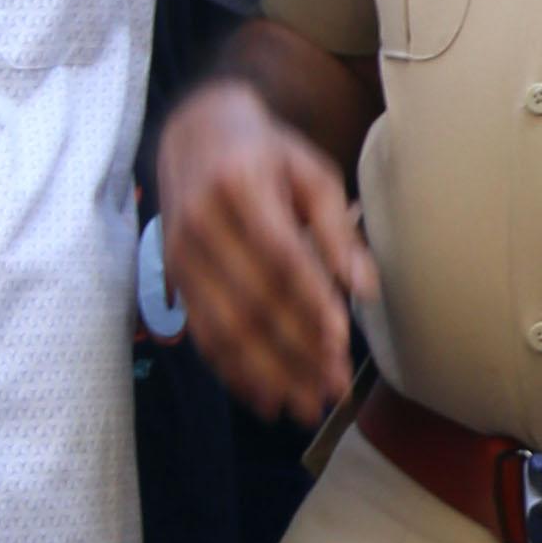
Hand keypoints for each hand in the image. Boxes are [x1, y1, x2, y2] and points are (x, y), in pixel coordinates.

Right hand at [160, 77, 372, 421]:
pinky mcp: (175, 278)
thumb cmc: (268, 154)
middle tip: (335, 389)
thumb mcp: (312, 172)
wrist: (196, 134)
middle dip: (296, 352)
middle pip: (252, 301)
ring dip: (266, 373)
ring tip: (305, 408)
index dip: (310, 302)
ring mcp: (181, 255)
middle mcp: (201, 224)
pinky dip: (233, 370)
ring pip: (225, 327)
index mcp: (240, 187)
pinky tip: (264, 397)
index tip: (341, 342)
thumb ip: (339, 228)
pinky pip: (203, 332)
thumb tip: (366, 288)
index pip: (280, 256)